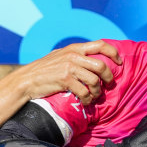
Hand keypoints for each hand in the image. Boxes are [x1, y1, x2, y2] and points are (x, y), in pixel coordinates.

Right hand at [4, 40, 121, 104]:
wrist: (26, 80)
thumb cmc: (45, 71)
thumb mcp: (61, 57)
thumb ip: (76, 56)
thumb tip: (95, 60)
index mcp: (75, 48)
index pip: (100, 45)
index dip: (114, 53)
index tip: (119, 63)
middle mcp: (73, 55)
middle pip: (101, 66)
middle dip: (108, 78)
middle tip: (108, 85)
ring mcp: (69, 67)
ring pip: (95, 81)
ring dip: (97, 92)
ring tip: (93, 96)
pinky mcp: (65, 80)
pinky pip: (85, 92)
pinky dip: (88, 100)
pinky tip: (85, 102)